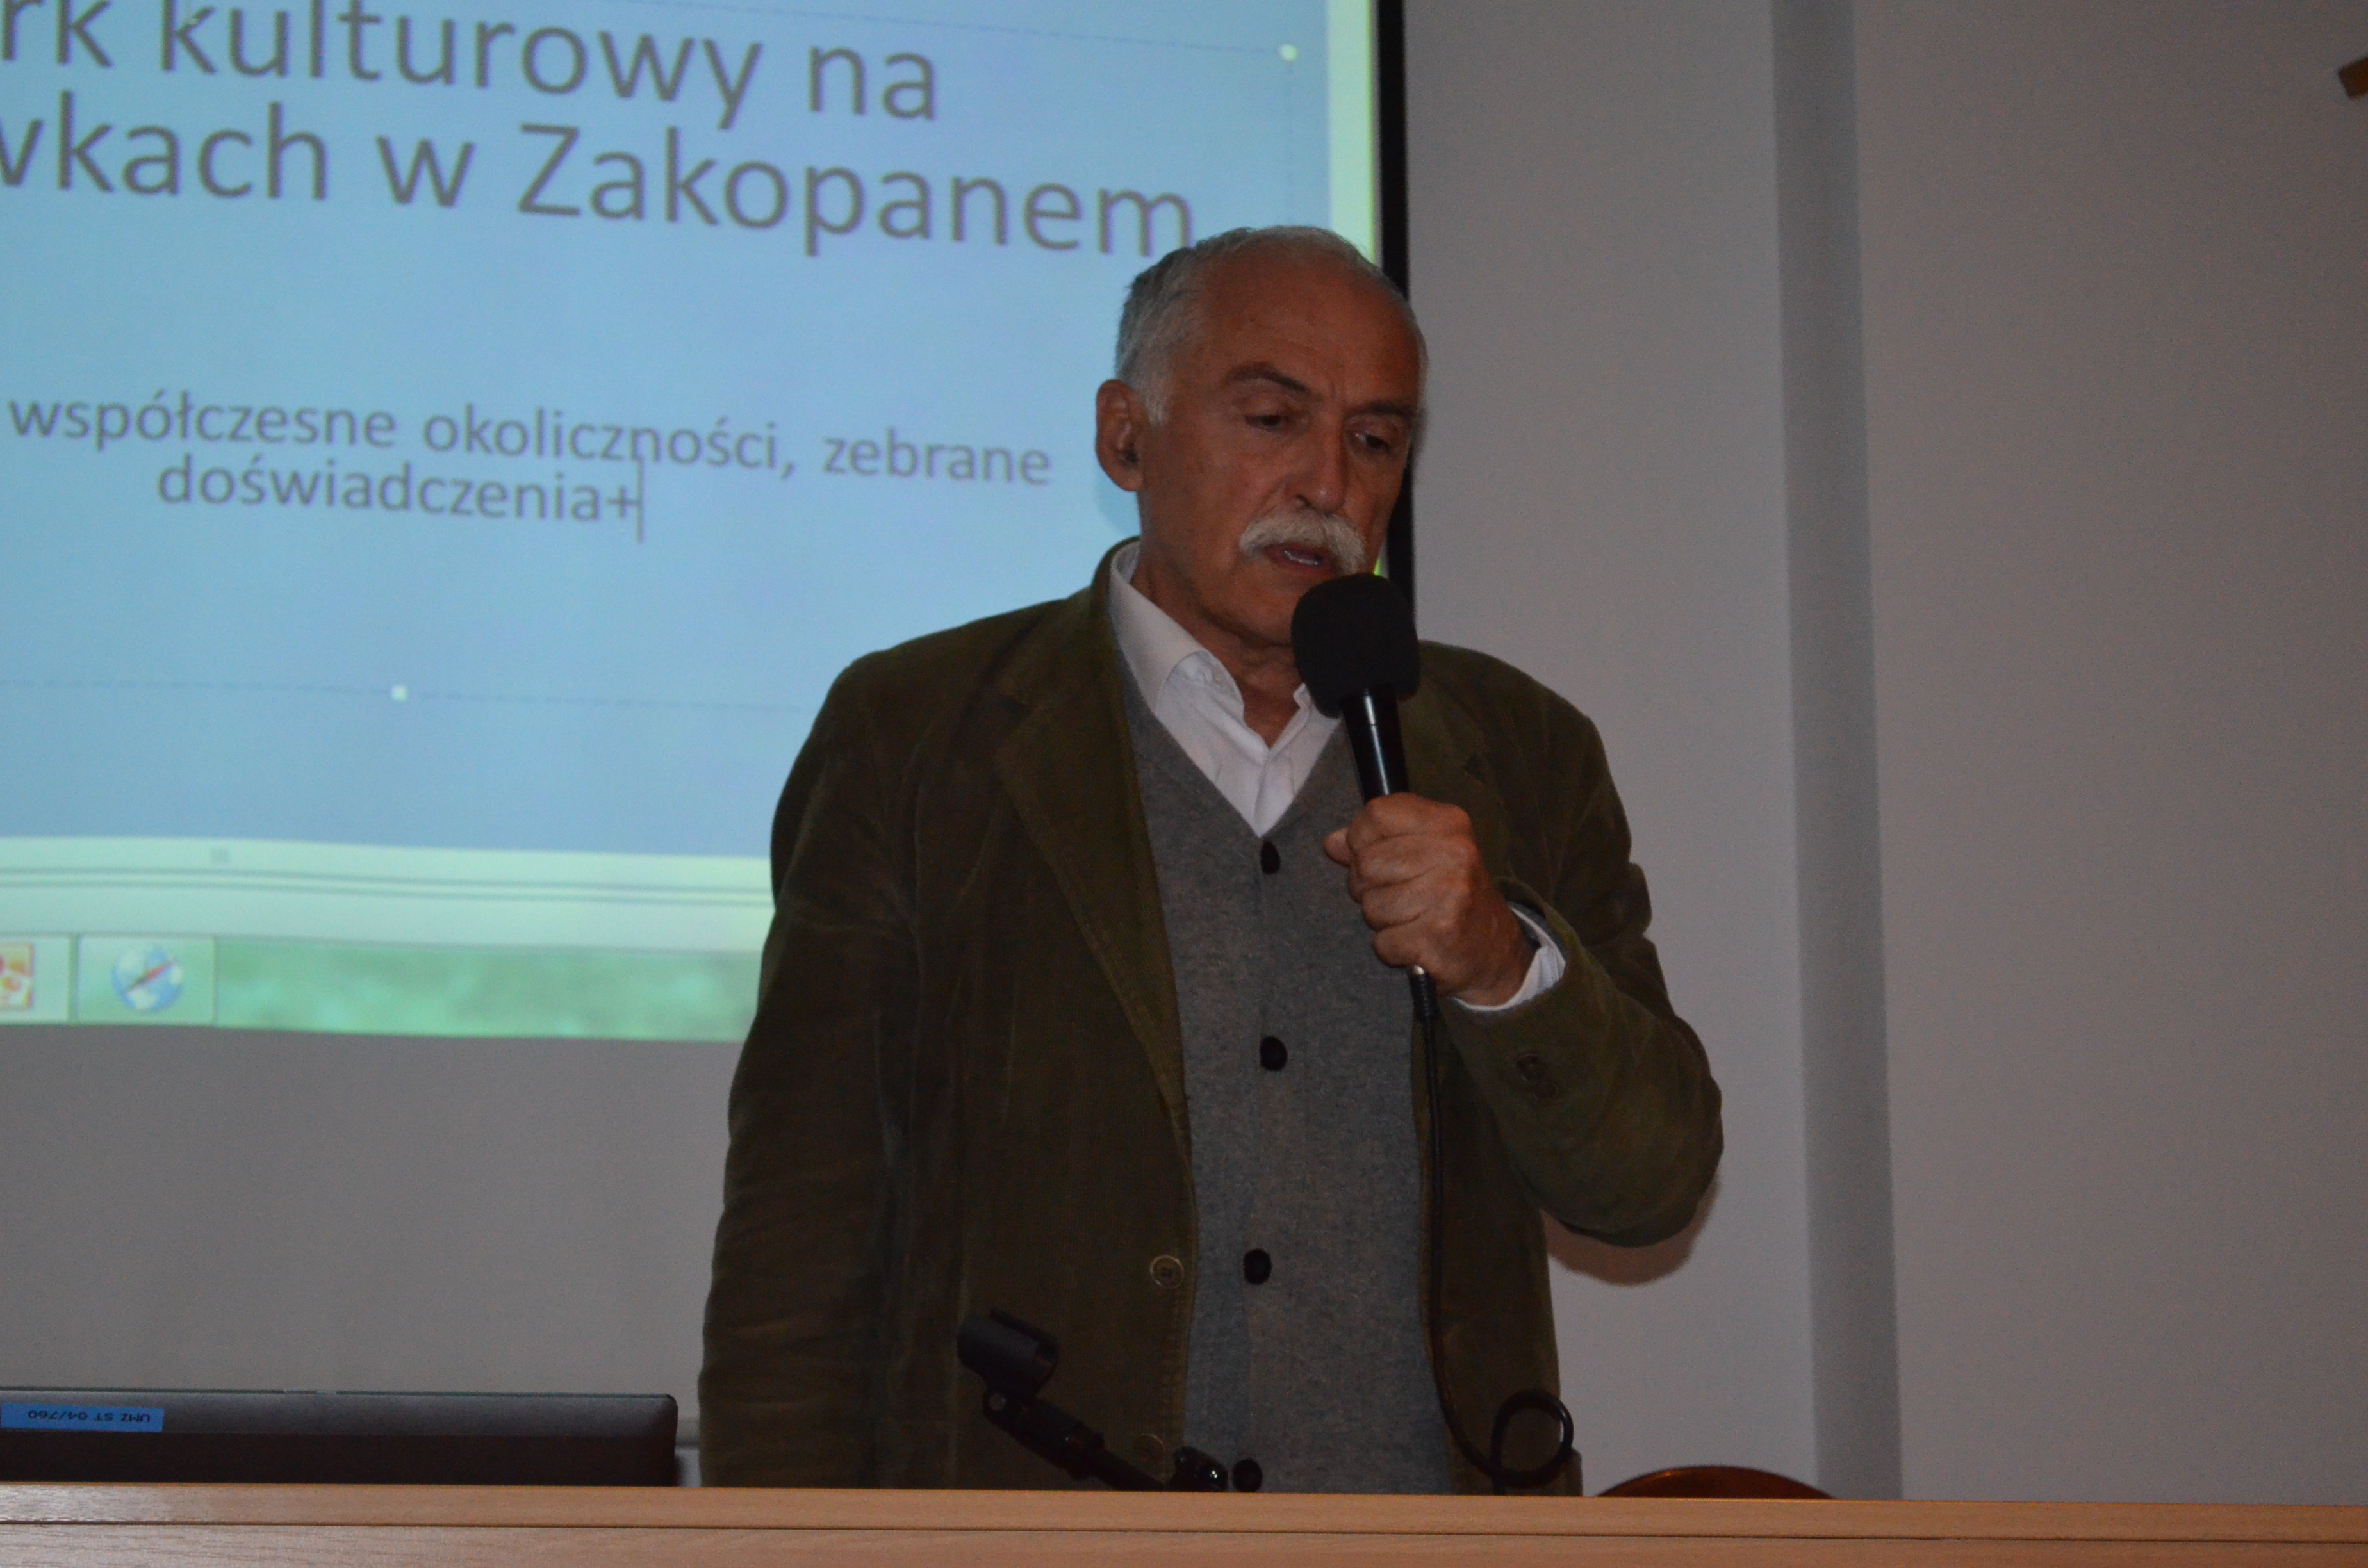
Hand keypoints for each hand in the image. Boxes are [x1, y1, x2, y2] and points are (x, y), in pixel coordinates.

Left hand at [1323, 794, 1532, 1006]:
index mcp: (1448, 823)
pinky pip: (1382, 942)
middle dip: (1369, 887)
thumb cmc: (1452, 896)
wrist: (1494, 949)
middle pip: (1366, 863)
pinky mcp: (1439, 935)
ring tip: (1411, 919)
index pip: (1376, 815)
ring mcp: (1449, 894)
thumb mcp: (1425, 854)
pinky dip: (1393, 949)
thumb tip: (1333, 842)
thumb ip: (1377, 843)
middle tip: (1398, 897)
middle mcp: (1454, 853)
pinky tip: (1416, 942)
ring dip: (1382, 921)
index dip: (1361, 839)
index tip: (1376, 856)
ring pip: (1371, 906)